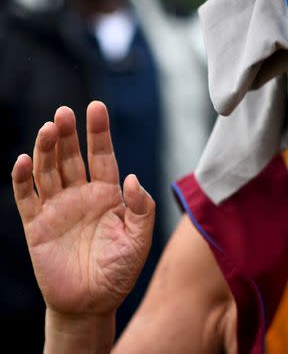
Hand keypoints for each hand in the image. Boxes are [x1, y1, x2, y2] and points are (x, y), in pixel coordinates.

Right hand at [11, 102, 154, 318]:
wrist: (92, 303)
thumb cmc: (120, 271)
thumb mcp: (140, 239)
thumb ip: (141, 208)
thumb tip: (132, 178)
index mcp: (108, 195)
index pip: (103, 156)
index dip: (99, 132)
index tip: (96, 106)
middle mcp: (81, 196)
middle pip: (72, 157)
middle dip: (69, 134)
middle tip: (64, 112)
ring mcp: (57, 208)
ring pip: (48, 171)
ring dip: (47, 149)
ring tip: (49, 128)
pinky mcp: (36, 225)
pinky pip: (27, 197)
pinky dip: (22, 179)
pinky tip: (23, 160)